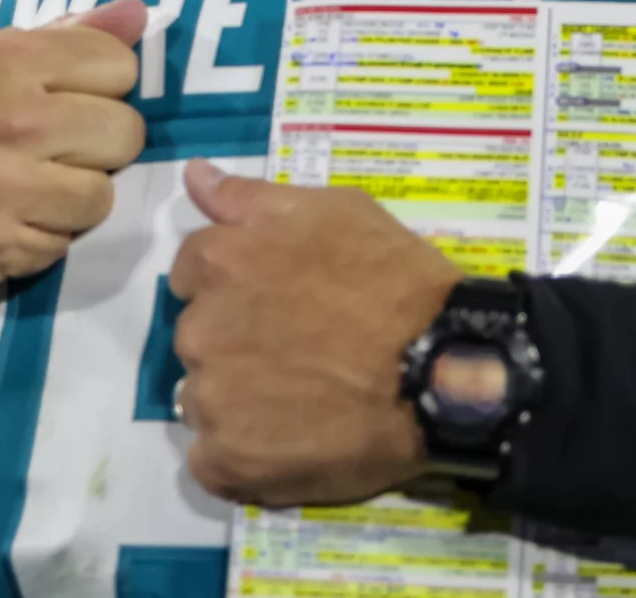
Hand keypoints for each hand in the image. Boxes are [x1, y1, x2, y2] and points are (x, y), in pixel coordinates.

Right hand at [0, 0, 148, 286]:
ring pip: (103, 195)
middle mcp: (16, 122)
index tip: (77, 94)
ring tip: (39, 182)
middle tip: (62, 144)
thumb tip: (139, 12)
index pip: (121, 67)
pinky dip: (47, 233)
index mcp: (12, 61)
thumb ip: (68, 34)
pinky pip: (66, 241)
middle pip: (127, 133)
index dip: (106, 84)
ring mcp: (9, 189)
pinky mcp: (2, 246)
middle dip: (101, 141)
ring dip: (78, 193)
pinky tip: (14, 215)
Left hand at [170, 162, 461, 506]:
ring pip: (206, 398)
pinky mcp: (228, 460)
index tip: (279, 302)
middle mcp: (201, 328)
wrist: (442, 367)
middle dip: (236, 341)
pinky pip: (214, 459)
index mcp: (220, 261)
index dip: (236, 286)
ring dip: (239, 399)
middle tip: (301, 351)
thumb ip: (251, 196)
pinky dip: (243, 455)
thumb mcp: (335, 211)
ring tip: (304, 401)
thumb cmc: (396, 281)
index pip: (193, 272)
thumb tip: (193, 175)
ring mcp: (212, 398)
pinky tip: (291, 443)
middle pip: (198, 336)